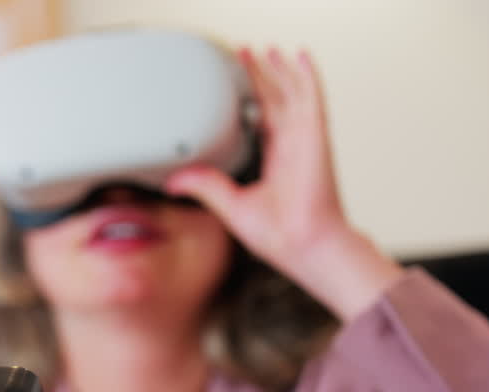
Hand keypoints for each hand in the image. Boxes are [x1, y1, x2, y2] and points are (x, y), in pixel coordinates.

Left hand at [165, 47, 402, 319]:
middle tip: (243, 55)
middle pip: (274, 101)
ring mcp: (304, 139)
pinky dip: (306, 75)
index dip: (249, 100)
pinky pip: (311, 97)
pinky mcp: (314, 136)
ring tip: (266, 49)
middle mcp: (291, 147)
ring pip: (291, 93)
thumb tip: (174, 182)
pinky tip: (298, 56)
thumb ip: (205, 186)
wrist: (304, 245)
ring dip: (278, 70)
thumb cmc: (279, 235)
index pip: (260, 121)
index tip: (234, 84)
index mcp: (274, 162)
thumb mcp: (230, 206)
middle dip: (260, 77)